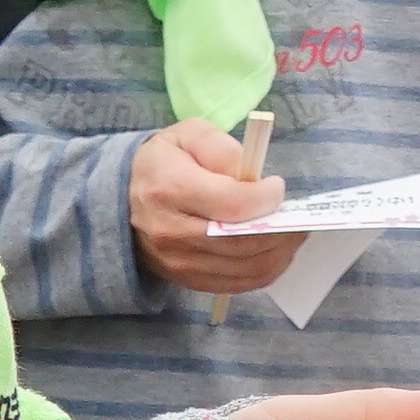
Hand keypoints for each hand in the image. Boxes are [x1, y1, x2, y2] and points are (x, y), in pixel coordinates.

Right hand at [131, 118, 301, 295]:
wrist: (122, 200)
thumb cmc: (163, 163)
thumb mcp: (188, 136)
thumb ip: (223, 149)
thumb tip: (255, 177)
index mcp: (170, 189)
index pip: (231, 205)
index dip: (265, 198)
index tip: (277, 186)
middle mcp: (172, 231)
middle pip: (242, 242)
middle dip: (282, 230)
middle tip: (298, 215)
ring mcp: (179, 262)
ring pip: (246, 267)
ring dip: (280, 252)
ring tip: (293, 233)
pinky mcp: (188, 280)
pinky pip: (239, 283)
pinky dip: (266, 269)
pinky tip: (276, 251)